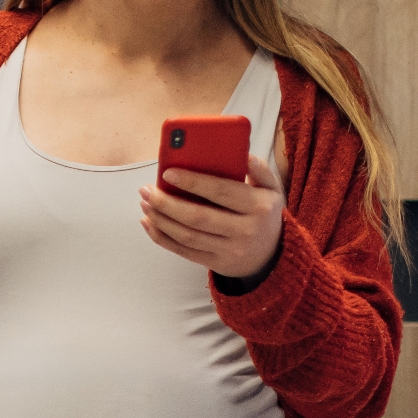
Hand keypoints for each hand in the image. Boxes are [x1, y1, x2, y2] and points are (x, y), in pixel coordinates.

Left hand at [139, 145, 284, 282]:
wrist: (270, 255)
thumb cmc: (264, 213)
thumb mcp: (272, 189)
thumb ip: (260, 169)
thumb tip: (243, 155)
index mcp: (258, 206)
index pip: (221, 192)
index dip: (193, 182)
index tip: (168, 172)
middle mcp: (244, 230)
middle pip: (198, 217)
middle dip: (167, 203)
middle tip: (146, 189)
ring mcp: (228, 250)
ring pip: (187, 236)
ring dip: (160, 219)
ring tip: (145, 202)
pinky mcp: (215, 263)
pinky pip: (183, 251)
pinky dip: (162, 238)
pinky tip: (148, 222)